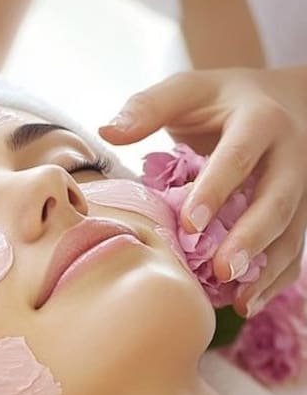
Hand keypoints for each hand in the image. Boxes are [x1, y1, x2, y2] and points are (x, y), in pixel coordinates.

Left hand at [99, 66, 306, 317]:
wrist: (289, 98)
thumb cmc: (223, 100)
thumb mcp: (189, 90)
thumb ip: (149, 107)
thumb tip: (106, 131)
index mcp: (259, 120)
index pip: (239, 157)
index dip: (217, 190)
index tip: (190, 225)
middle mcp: (290, 155)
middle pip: (277, 200)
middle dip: (252, 238)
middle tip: (223, 271)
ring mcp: (301, 187)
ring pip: (292, 231)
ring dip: (268, 270)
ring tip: (240, 301)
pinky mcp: (300, 211)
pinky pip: (296, 248)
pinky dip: (276, 279)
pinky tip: (249, 304)